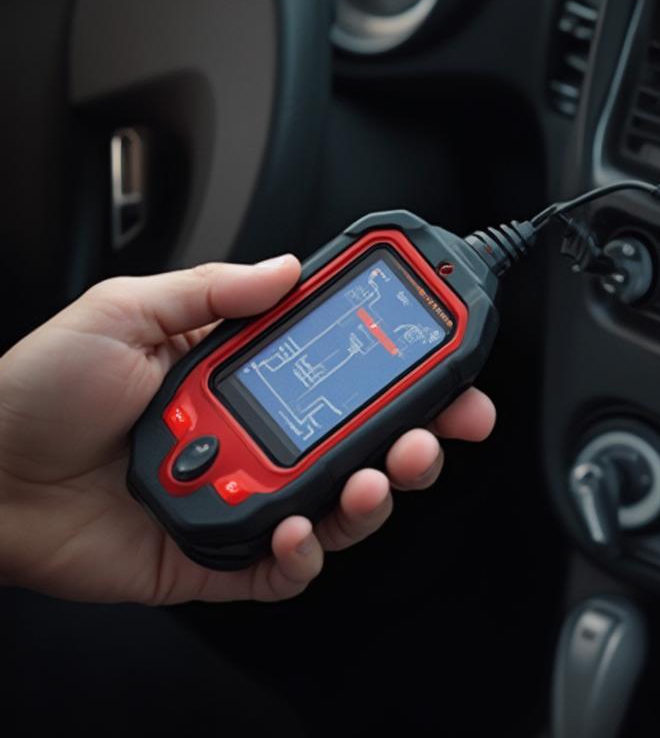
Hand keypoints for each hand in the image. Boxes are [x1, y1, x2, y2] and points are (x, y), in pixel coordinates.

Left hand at [0, 257, 495, 604]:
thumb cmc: (38, 389)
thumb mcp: (128, 311)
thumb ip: (215, 289)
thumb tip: (286, 267)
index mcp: (241, 374)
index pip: (340, 367)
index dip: (399, 365)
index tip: (443, 354)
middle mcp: (255, 434)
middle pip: (360, 440)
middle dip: (419, 434)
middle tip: (445, 427)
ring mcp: (243, 493)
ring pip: (338, 503)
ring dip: (376, 493)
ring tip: (379, 476)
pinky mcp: (216, 555)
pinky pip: (282, 567)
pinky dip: (306, 553)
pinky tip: (303, 528)